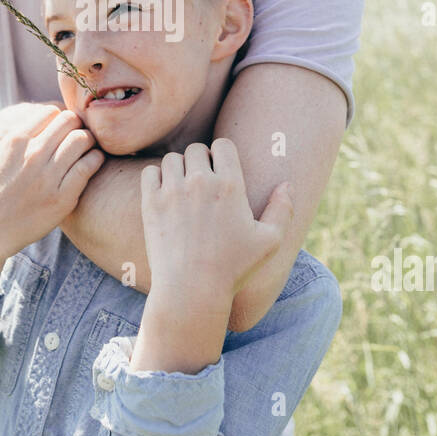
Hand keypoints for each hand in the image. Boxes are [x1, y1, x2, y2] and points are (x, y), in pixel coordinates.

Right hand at [0, 105, 104, 263]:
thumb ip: (18, 131)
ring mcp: (48, 177)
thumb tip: (44, 113)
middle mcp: (32, 156)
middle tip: (77, 134)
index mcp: (14, 142)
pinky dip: (95, 158)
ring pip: (82, 139)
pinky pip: (89, 166)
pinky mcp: (62, 198)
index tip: (62, 126)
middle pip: (69, 121)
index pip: (50, 111)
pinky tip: (92, 161)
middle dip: (76, 124)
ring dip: (88, 140)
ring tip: (86, 147)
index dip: (59, 117)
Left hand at [139, 139, 290, 302]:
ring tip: (184, 187)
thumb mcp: (269, 242)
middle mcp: (200, 182)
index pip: (222, 145)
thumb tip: (286, 184)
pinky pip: (150, 172)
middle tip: (203, 181)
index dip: (223, 154)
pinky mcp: (151, 203)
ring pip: (173, 159)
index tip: (221, 169)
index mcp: (230, 186)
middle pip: (196, 149)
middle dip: (201, 160)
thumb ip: (282, 210)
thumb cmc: (233, 269)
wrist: (191, 290)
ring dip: (179, 168)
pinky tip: (165, 192)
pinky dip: (157, 177)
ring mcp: (173, 191)